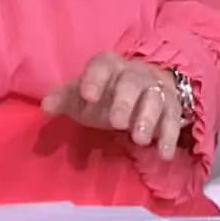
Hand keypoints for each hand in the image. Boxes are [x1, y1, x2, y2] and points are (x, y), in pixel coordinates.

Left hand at [41, 51, 182, 160]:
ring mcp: (155, 90)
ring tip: (139, 139)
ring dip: (148, 119)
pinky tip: (164, 154)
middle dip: (125, 102)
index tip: (87, 95)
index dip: (94, 78)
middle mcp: (134, 74)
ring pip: (155, 99)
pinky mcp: (172, 109)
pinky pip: (174, 120)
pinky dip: (170, 137)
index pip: (102, 66)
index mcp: (109, 66)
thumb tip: (46, 106)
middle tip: (117, 122)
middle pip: (132, 82)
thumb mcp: (83, 94)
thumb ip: (64, 98)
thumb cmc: (106, 92)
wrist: (144, 86)